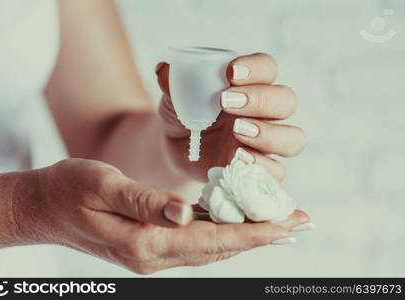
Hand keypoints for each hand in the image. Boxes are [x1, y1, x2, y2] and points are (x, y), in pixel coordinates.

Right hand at [14, 158, 308, 273]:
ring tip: (279, 224)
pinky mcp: (150, 245)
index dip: (253, 232)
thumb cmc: (70, 189)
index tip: (288, 224)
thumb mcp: (104, 185)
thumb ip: (145, 201)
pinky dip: (224, 233)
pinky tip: (238, 223)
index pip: (212, 239)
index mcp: (144, 242)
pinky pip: (196, 242)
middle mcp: (153, 255)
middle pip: (219, 248)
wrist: (45, 206)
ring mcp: (152, 254)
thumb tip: (186, 212)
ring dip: (247, 236)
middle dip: (261, 235)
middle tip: (298, 222)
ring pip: (211, 247)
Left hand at [157, 53, 305, 181]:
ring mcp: (266, 143)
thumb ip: (174, 84)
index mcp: (249, 85)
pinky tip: (238, 160)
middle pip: (286, 100)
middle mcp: (265, 112)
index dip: (255, 68)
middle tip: (226, 102)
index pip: (267, 68)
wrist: (180, 148)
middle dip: (260, 100)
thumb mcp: (175, 97)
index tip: (229, 72)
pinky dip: (262, 167)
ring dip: (268, 134)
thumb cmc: (185, 114)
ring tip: (237, 132)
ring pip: (292, 138)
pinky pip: (277, 171)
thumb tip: (164, 70)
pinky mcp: (260, 169)